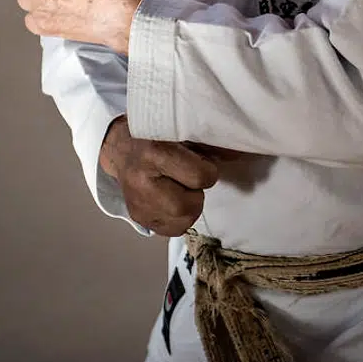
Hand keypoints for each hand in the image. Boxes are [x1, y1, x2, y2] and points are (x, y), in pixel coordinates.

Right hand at [101, 116, 218, 235]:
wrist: (121, 147)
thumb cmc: (156, 135)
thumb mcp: (181, 131)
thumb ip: (210, 144)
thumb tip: (241, 154)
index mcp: (155, 153)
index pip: (200, 177)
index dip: (207, 171)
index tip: (200, 162)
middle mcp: (142, 181)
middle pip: (188, 207)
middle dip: (196, 194)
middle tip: (189, 179)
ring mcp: (137, 204)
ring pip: (182, 223)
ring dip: (189, 208)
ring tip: (179, 189)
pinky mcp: (137, 217)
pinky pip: (172, 230)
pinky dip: (179, 218)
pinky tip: (172, 199)